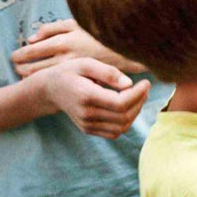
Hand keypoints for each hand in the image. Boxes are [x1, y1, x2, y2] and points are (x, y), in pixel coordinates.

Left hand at [12, 19, 146, 76]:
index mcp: (62, 41)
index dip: (19, 55)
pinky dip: (46, 82)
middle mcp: (65, 58)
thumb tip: (31, 38)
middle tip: (15, 68)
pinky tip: (44, 81)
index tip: (14, 56)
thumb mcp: (75, 23)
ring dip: (30, 77)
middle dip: (20, 68)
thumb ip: (51, 28)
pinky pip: (57, 83)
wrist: (126, 47)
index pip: (31, 51)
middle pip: (33, 68)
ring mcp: (72, 71)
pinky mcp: (80, 80)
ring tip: (24, 75)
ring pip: (43, 77)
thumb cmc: (98, 31)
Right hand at [31, 57, 150, 138]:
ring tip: (139, 96)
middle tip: (145, 88)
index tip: (146, 82)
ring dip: (135, 113)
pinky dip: (126, 122)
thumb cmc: (70, 72)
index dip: (138, 94)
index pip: (120, 103)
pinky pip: (114, 132)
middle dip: (140, 102)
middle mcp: (87, 114)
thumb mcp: (86, 63)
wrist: (50, 89)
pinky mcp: (88, 130)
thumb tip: (129, 84)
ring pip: (121, 127)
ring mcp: (87, 125)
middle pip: (124, 116)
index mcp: (86, 96)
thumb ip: (108, 72)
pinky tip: (128, 106)